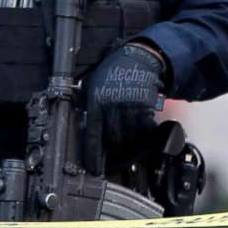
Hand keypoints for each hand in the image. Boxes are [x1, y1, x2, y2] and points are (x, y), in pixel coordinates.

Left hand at [83, 42, 166, 168]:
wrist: (137, 59)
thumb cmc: (112, 73)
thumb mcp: (92, 85)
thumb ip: (87, 106)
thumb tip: (81, 129)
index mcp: (95, 101)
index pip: (92, 135)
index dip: (93, 155)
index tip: (94, 169)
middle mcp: (112, 104)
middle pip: (113, 140)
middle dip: (115, 153)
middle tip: (115, 160)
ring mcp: (130, 106)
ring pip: (131, 138)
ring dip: (131, 147)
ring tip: (129, 149)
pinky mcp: (146, 106)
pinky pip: (146, 131)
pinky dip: (145, 137)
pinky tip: (142, 136)